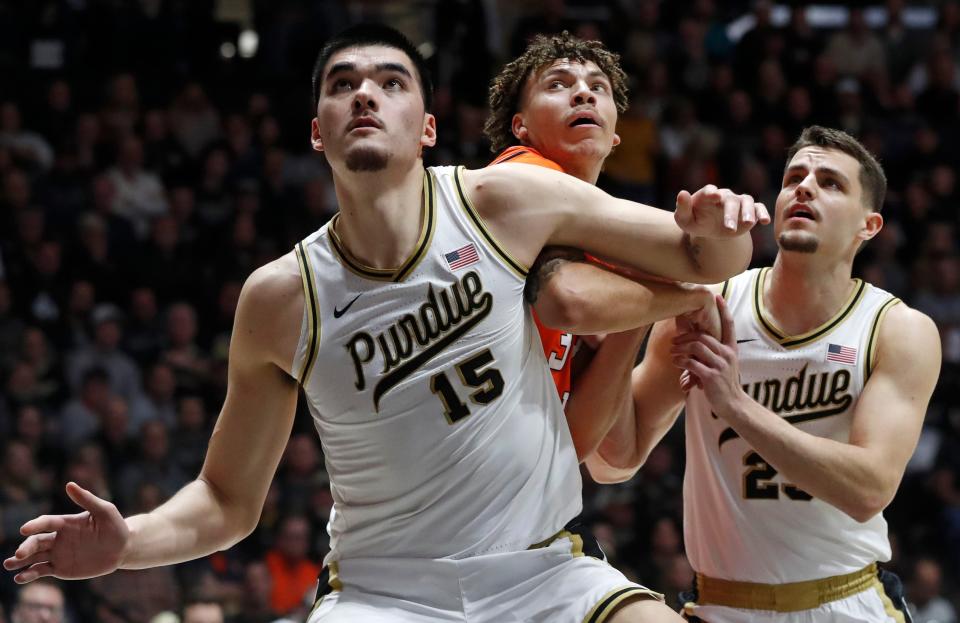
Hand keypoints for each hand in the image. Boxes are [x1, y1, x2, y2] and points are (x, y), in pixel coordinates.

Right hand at [3, 482, 128, 582]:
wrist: (123, 549)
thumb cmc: (115, 526)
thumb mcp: (105, 511)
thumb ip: (87, 499)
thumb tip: (69, 484)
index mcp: (66, 523)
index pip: (46, 523)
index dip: (35, 525)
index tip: (24, 529)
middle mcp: (58, 538)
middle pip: (36, 541)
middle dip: (26, 547)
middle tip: (19, 555)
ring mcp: (58, 553)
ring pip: (34, 557)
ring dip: (20, 560)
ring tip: (8, 564)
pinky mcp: (60, 568)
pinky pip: (42, 570)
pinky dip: (30, 574)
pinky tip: (21, 578)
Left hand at [671, 295, 743, 411]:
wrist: (733, 404)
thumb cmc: (724, 384)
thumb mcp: (723, 365)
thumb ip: (713, 353)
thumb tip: (693, 343)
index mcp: (731, 349)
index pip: (729, 325)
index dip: (724, 310)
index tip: (717, 296)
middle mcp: (727, 354)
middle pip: (703, 335)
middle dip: (685, 335)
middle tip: (674, 341)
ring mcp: (720, 365)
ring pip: (696, 346)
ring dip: (680, 347)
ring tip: (672, 352)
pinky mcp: (711, 376)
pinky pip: (691, 363)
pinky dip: (680, 361)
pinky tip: (675, 362)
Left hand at [674, 185, 769, 237]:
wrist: (709, 229)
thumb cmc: (695, 222)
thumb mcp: (684, 219)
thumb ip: (682, 208)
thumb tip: (682, 193)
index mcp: (707, 195)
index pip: (709, 190)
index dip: (711, 193)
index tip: (714, 196)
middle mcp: (724, 196)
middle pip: (730, 200)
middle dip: (730, 213)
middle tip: (728, 227)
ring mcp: (738, 202)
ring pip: (746, 201)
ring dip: (748, 211)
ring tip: (748, 223)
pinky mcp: (748, 211)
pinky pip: (759, 208)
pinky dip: (763, 213)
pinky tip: (765, 221)